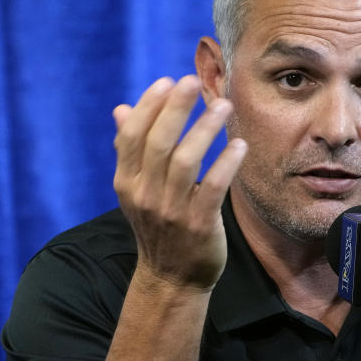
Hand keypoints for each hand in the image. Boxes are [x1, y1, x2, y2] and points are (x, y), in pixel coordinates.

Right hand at [112, 75, 246, 290]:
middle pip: (158, 143)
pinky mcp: (199, 225)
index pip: (132, 136)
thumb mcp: (137, 190)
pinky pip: (212, 188)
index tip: (168, 81)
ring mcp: (171, 211)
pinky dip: (225, 164)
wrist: (172, 278)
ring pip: (185, 161)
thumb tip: (120, 109)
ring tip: (223, 106)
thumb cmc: (159, 225)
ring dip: (205, 129)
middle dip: (175, 109)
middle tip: (193, 81)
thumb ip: (130, 150)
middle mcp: (145, 194)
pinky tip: (239, 145)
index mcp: (127, 182)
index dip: (149, 106)